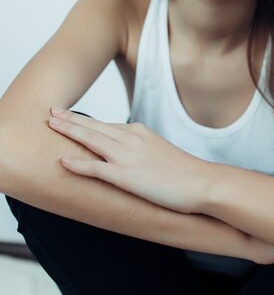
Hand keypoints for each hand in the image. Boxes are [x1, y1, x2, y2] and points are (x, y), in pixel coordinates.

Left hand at [48, 108, 212, 213]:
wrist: (202, 182)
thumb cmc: (185, 172)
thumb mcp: (161, 152)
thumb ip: (142, 150)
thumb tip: (131, 157)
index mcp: (139, 131)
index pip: (105, 125)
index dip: (84, 121)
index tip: (69, 116)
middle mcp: (130, 138)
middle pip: (93, 126)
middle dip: (70, 119)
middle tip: (51, 112)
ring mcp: (127, 156)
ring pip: (90, 140)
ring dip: (68, 131)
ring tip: (50, 124)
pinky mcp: (126, 176)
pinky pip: (95, 168)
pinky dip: (77, 164)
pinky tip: (62, 160)